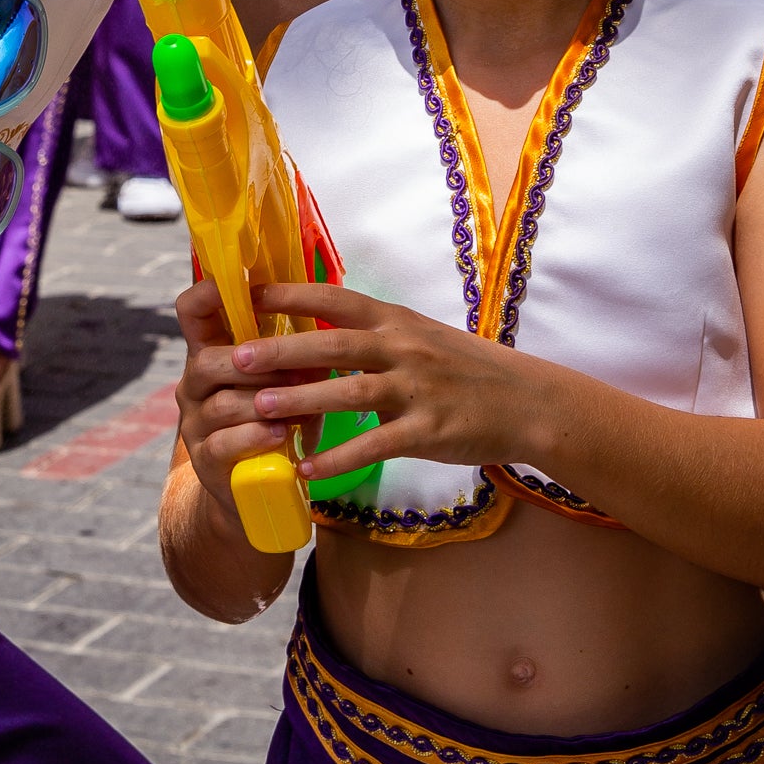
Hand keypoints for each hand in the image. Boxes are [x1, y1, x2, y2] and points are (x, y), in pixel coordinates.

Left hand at [181, 277, 549, 487]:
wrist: (528, 401)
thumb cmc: (467, 369)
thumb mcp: (422, 335)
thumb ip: (375, 333)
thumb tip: (320, 327)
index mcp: (397, 320)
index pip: (336, 298)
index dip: (291, 294)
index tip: (248, 293)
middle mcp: (404, 347)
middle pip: (333, 343)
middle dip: (282, 350)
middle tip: (236, 357)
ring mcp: (417, 389)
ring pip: (349, 392)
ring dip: (301, 401)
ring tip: (259, 409)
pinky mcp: (429, 430)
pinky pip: (375, 444)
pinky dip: (338, 459)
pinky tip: (306, 470)